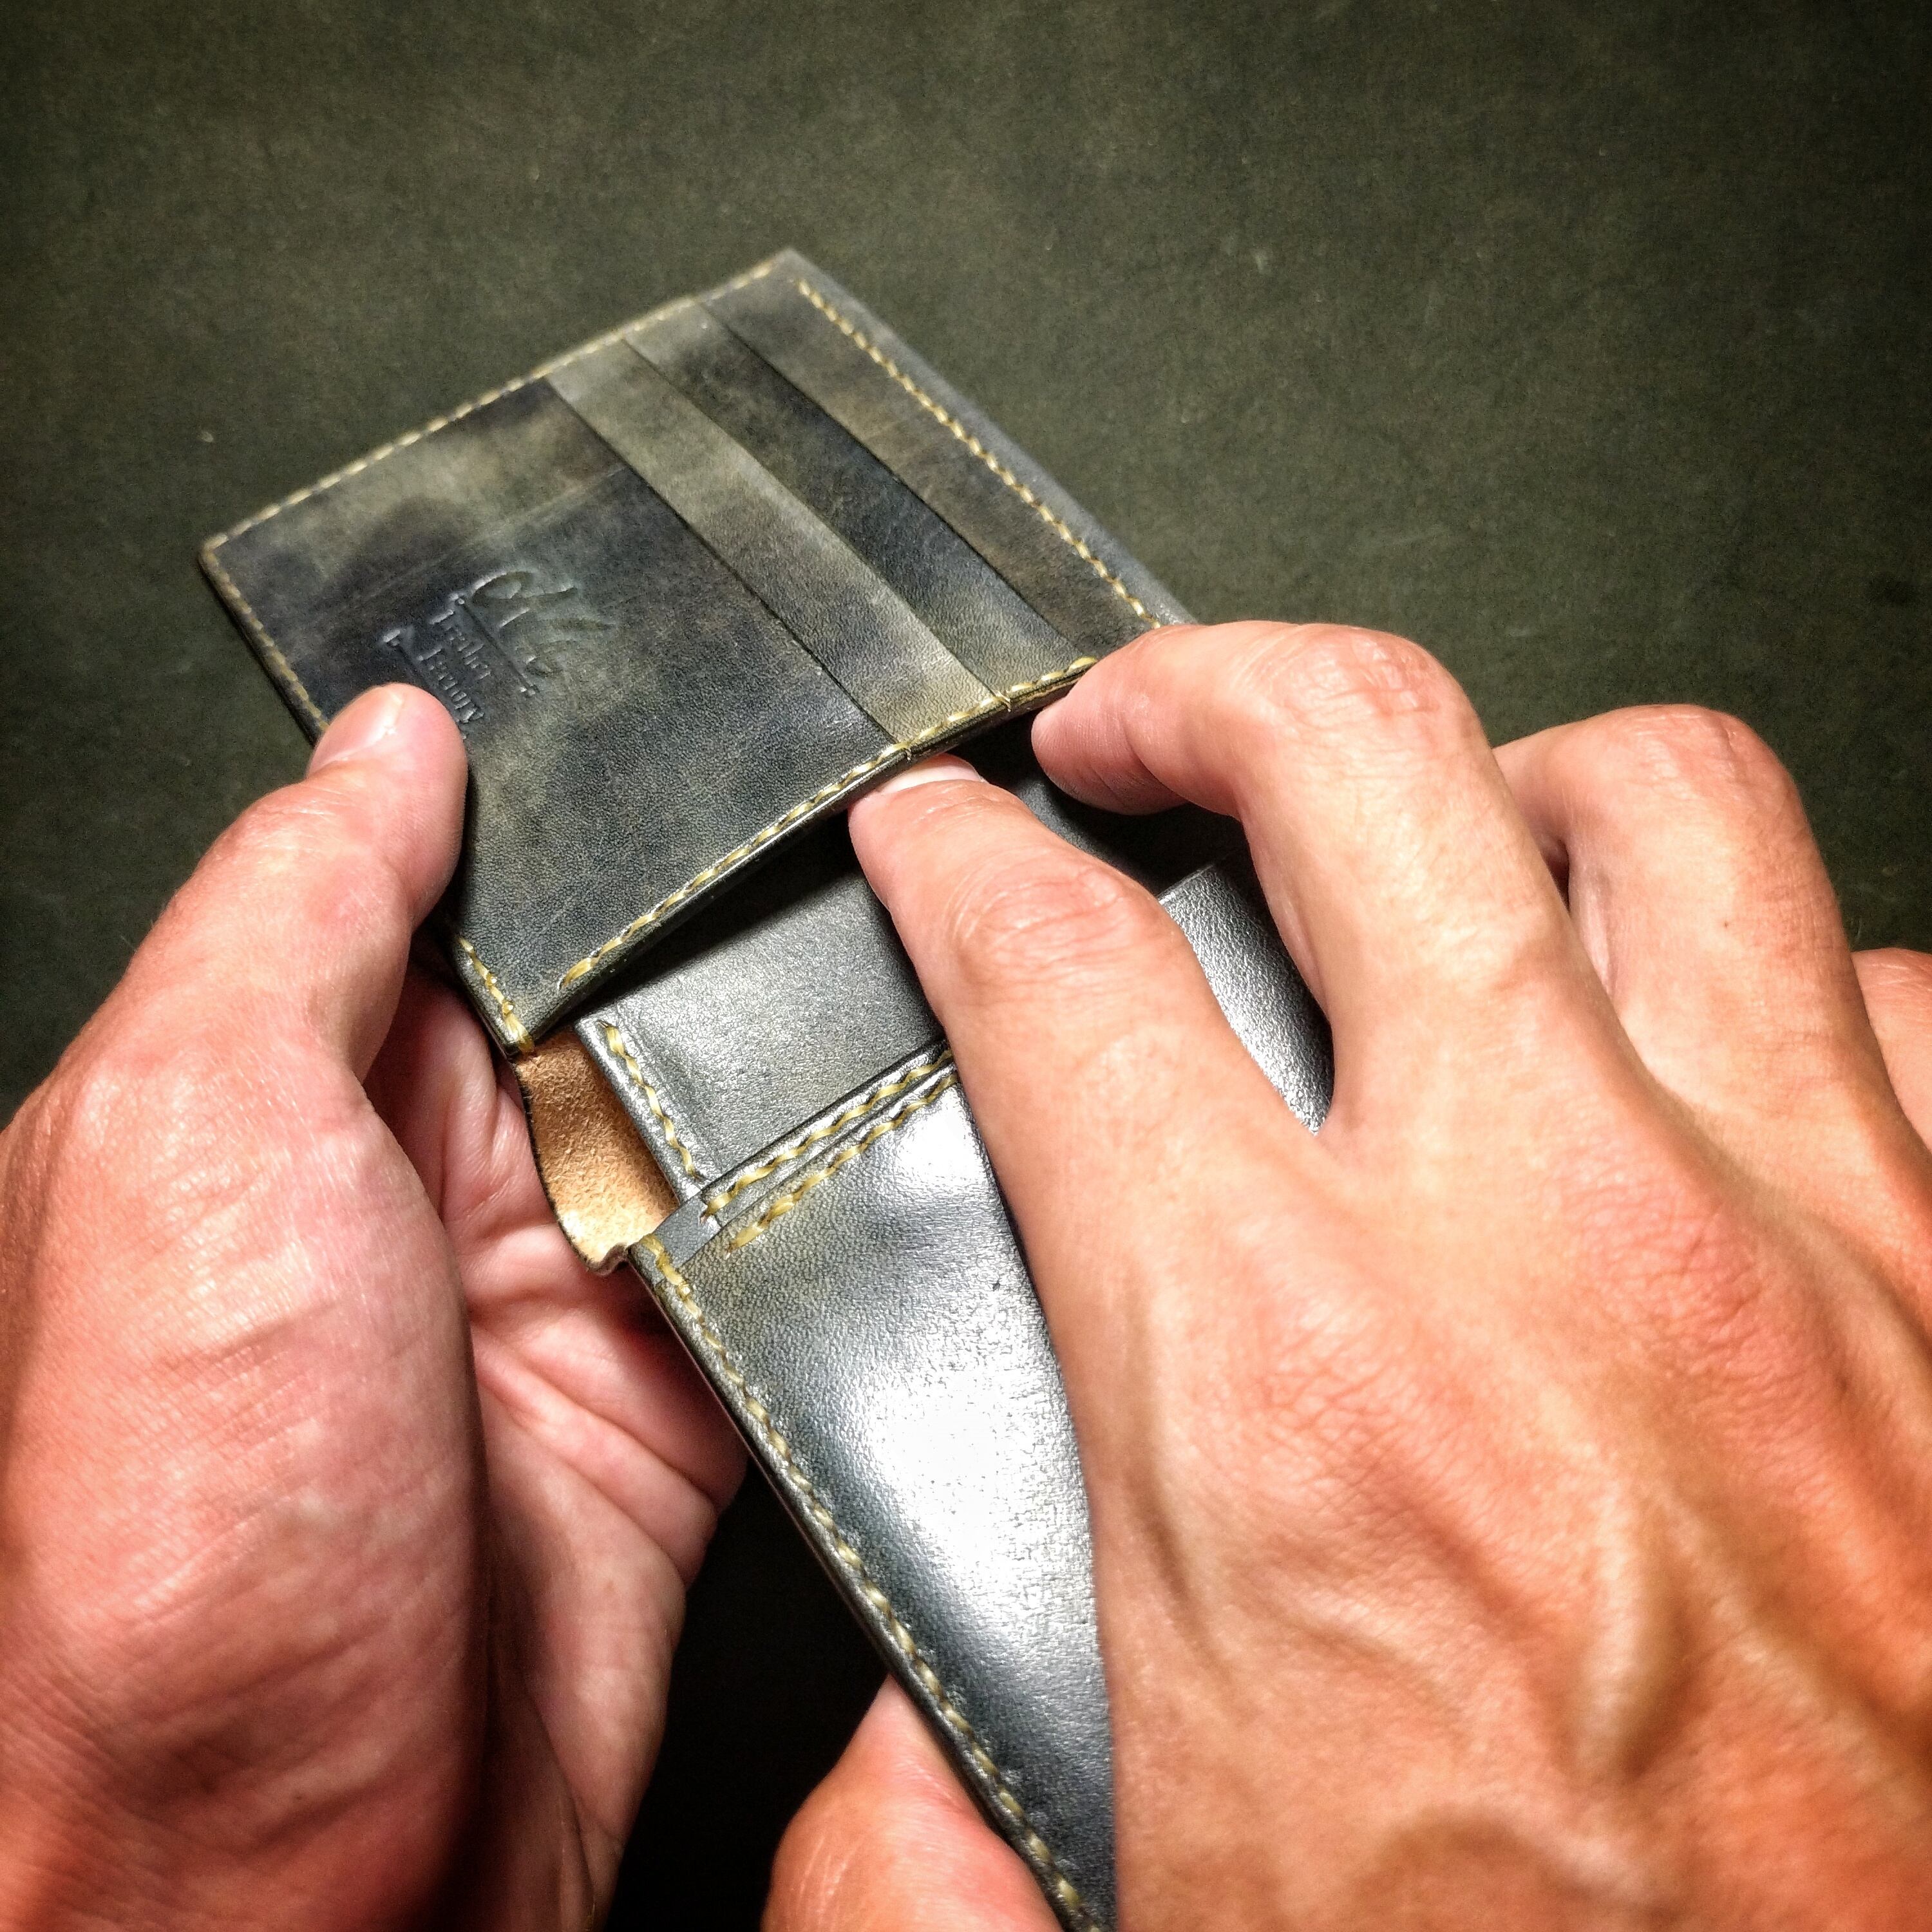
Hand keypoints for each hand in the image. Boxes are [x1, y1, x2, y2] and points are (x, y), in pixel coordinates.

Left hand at [0, 688, 739, 1928]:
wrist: (295, 1871)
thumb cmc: (172, 1528)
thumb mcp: (189, 1129)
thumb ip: (301, 908)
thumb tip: (396, 735)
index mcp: (288, 1075)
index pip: (460, 864)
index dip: (579, 795)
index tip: (710, 717)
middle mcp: (425, 1167)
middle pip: (623, 971)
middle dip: (708, 936)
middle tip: (813, 885)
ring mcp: (561, 1280)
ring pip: (728, 1101)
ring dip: (778, 1083)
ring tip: (847, 1040)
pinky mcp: (674, 1388)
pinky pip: (790, 1253)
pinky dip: (835, 1219)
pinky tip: (867, 1171)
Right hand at [770, 623, 1931, 1928]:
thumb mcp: (1143, 1926)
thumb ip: (925, 1849)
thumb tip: (892, 1749)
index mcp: (1303, 1405)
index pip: (1061, 981)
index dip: (958, 864)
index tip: (943, 841)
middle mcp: (1572, 1259)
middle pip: (1358, 762)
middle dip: (1199, 689)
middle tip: (1140, 725)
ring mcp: (1819, 1248)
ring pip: (1664, 805)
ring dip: (1505, 775)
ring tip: (1426, 823)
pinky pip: (1898, 1000)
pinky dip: (1778, 975)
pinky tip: (1697, 1038)